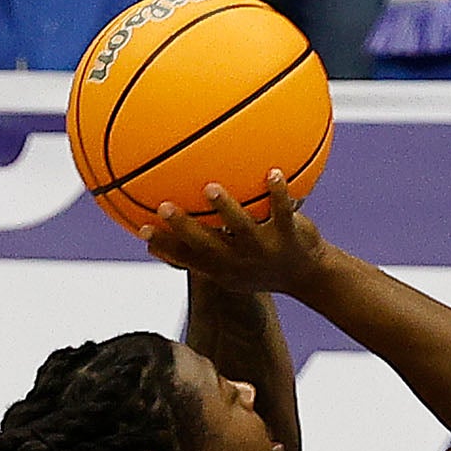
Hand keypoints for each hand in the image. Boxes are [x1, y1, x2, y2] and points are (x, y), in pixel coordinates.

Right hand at [146, 173, 329, 294]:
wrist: (309, 276)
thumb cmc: (261, 264)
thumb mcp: (230, 266)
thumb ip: (200, 250)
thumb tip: (162, 239)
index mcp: (221, 267)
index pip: (187, 257)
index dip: (164, 245)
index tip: (140, 228)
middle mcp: (239, 261)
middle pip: (207, 246)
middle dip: (184, 228)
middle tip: (164, 207)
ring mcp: (264, 250)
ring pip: (241, 229)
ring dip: (226, 209)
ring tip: (211, 188)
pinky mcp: (289, 238)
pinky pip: (282, 213)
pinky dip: (278, 194)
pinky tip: (273, 173)